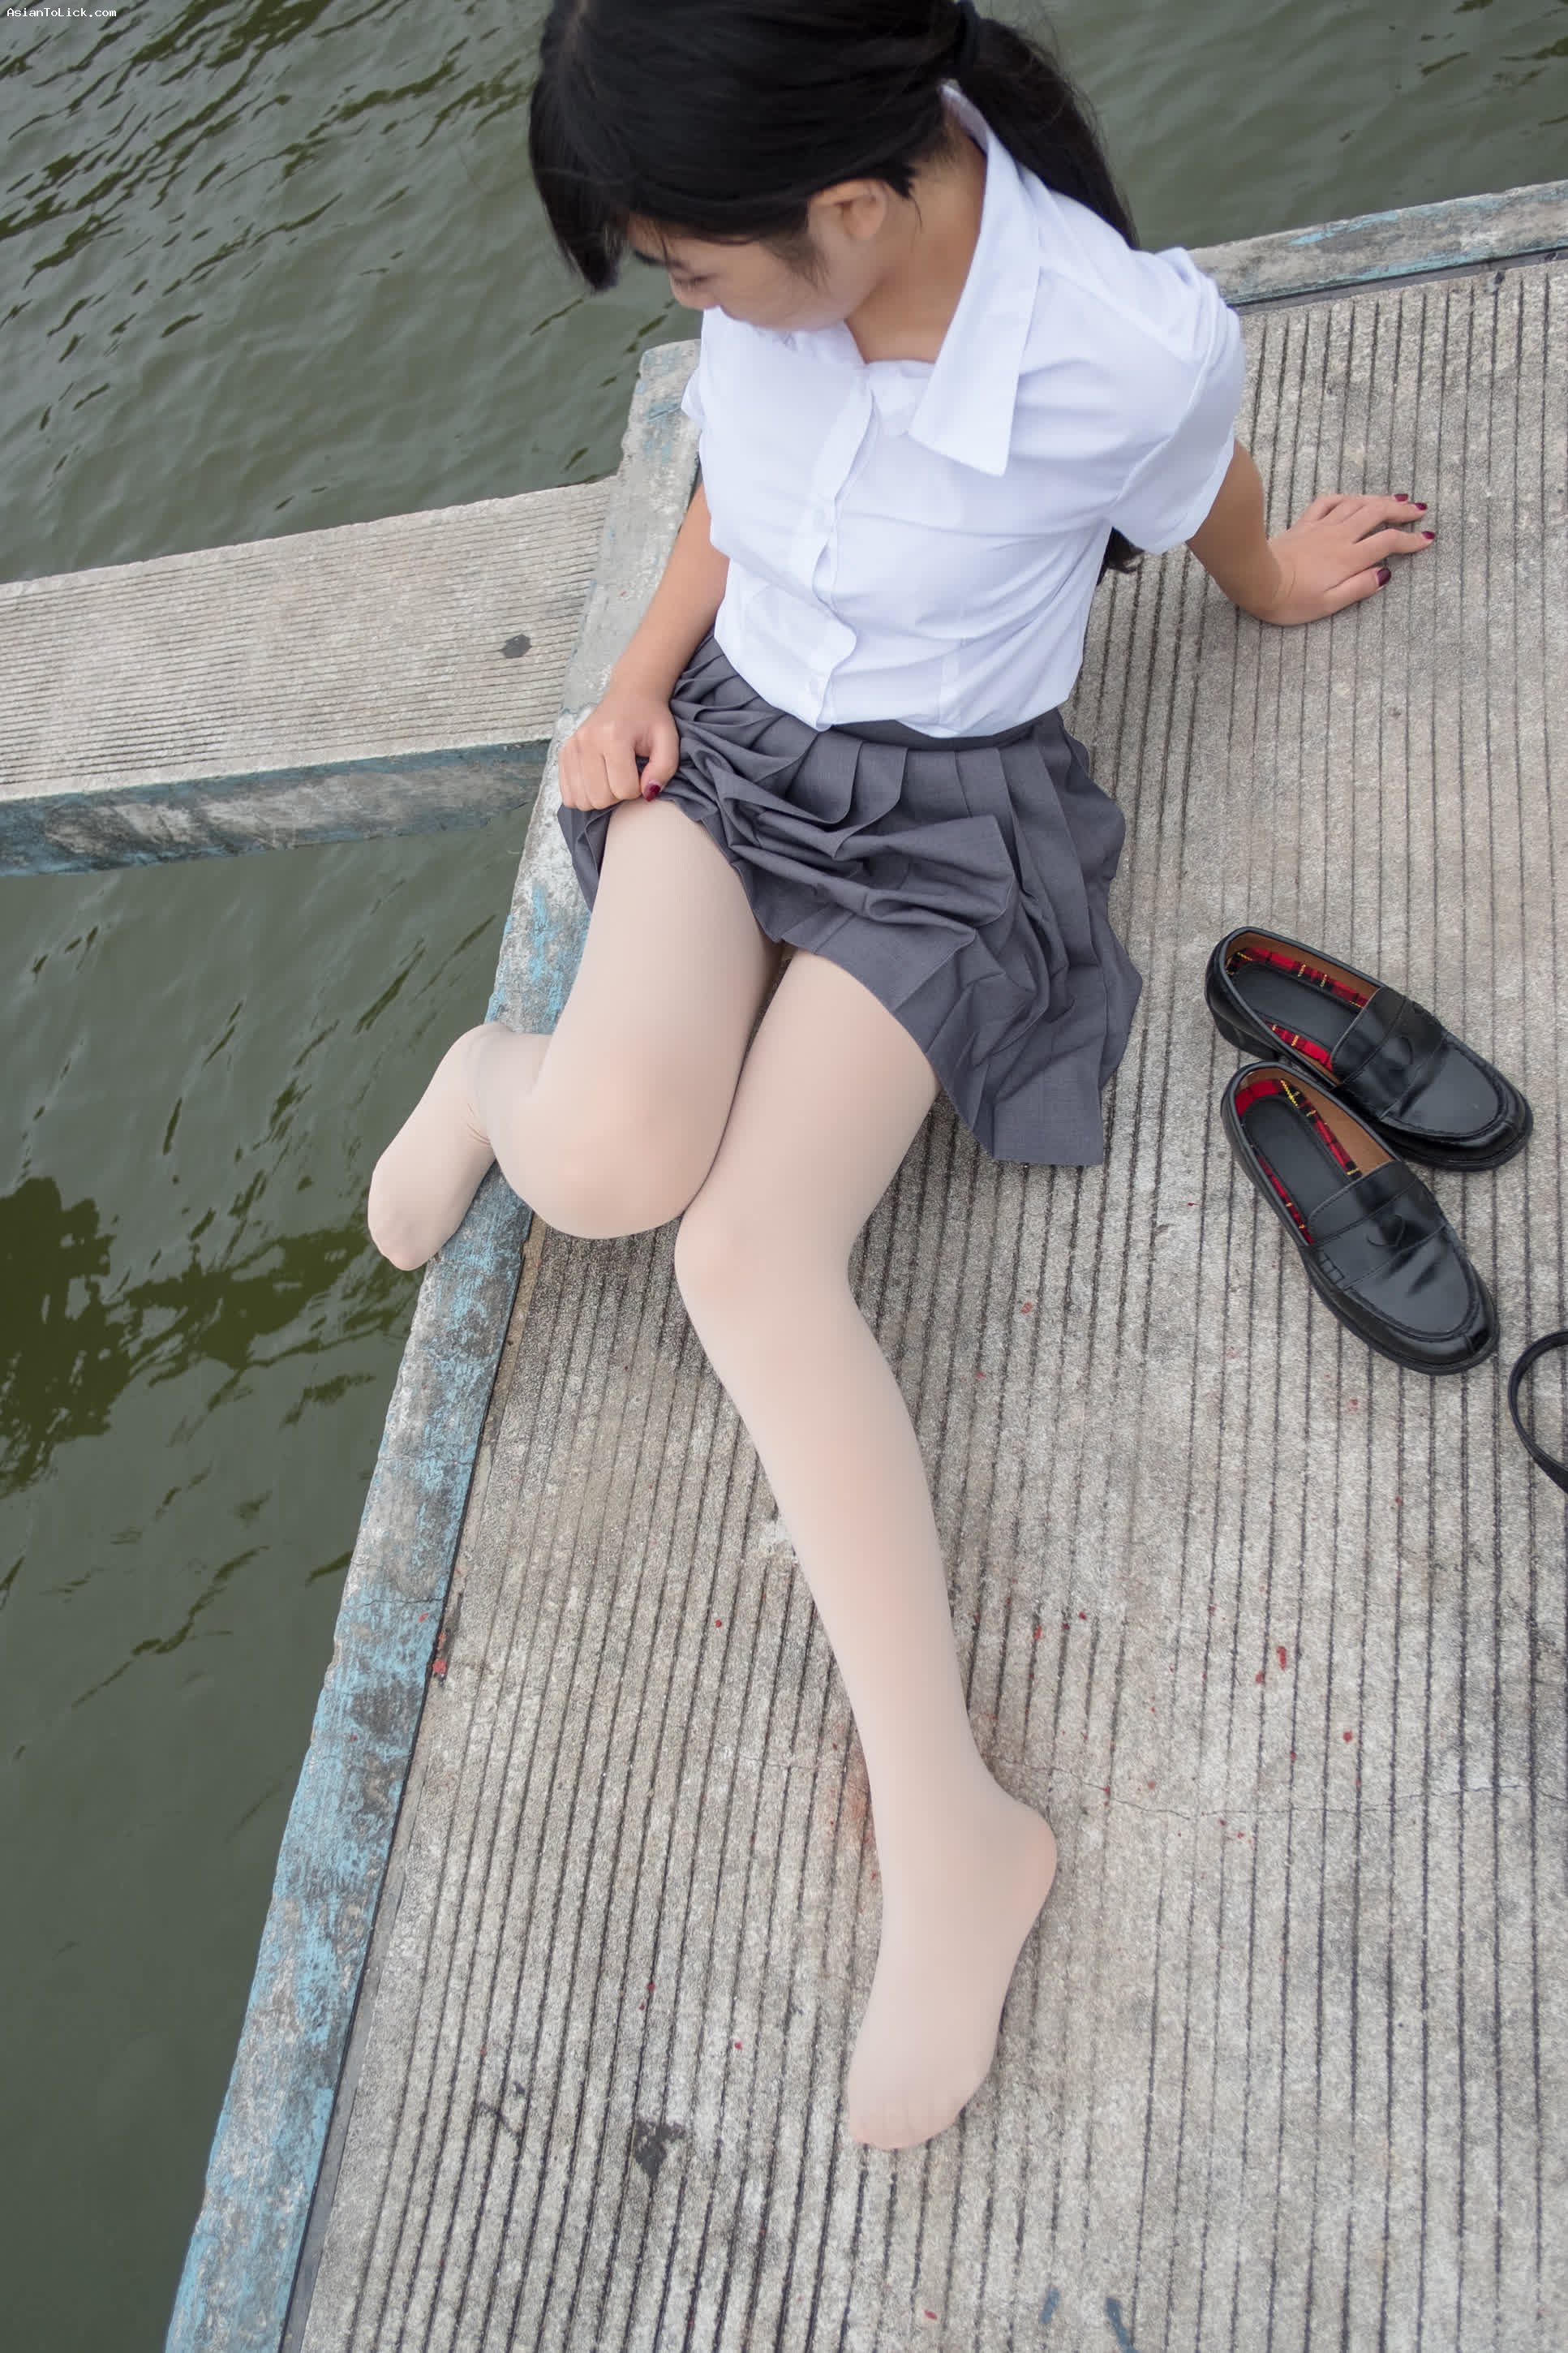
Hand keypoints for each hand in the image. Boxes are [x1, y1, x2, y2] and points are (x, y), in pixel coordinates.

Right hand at [557, 678, 680, 809]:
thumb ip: (663, 769)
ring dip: (600, 797)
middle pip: (600, 798)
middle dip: (618, 796)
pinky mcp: (563, 753)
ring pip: (581, 801)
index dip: (638, 789)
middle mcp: (587, 741)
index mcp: (613, 736)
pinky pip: (567, 795)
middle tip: (626, 777)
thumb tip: (647, 794)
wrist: (629, 697)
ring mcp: (572, 747)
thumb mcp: (668, 741)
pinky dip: (583, 796)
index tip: (641, 774)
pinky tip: (596, 782)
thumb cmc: (650, 720)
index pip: (624, 789)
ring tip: (611, 779)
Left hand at [1253, 492, 1435, 624]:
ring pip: (1357, 504)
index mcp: (1349, 558)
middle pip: (1377, 514)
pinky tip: (1353, 499)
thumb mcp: (1329, 605)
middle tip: (1419, 511)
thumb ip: (1359, 588)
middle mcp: (1339, 536)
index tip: (1427, 540)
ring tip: (1397, 500)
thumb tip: (1385, 574)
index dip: (1411, 540)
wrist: (1256, 580)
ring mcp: (1321, 527)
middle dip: (1402, 511)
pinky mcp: (1304, 524)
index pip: (1388, 542)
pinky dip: (1346, 498)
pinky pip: (1329, 502)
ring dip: (1379, 499)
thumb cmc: (1291, 600)